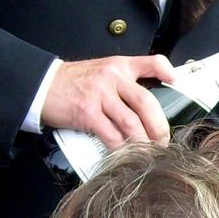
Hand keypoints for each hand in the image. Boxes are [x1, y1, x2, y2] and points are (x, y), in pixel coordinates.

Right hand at [41, 54, 175, 149]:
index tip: (176, 84)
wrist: (42, 86)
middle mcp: (113, 78)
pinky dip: (121, 148)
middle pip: (146, 103)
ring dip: (143, 142)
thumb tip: (146, 103)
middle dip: (159, 126)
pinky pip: (111, 135)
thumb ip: (124, 81)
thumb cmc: (74, 82)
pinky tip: (125, 155)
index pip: (151, 62)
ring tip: (149, 153)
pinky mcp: (87, 113)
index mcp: (120, 66)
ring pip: (131, 122)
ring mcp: (100, 95)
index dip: (167, 71)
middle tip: (163, 141)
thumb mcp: (103, 70)